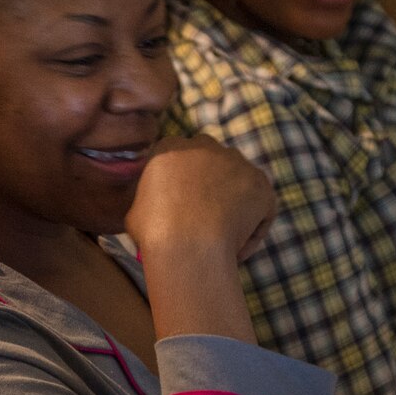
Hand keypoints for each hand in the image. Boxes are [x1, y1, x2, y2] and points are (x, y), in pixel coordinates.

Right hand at [123, 135, 276, 263]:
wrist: (187, 244)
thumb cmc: (153, 231)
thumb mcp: (135, 211)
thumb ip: (148, 201)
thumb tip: (151, 209)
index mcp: (170, 147)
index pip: (179, 159)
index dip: (183, 185)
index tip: (181, 208)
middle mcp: (205, 145)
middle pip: (211, 162)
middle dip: (210, 185)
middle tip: (204, 217)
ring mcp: (236, 161)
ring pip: (238, 181)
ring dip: (234, 202)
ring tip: (223, 236)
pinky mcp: (260, 181)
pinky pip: (259, 205)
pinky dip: (253, 226)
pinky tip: (237, 249)